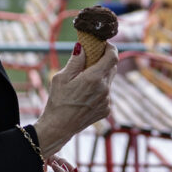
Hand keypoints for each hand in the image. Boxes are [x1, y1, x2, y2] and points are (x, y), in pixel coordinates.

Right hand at [33, 41, 118, 156]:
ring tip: (85, 80)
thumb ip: (76, 61)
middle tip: (92, 59)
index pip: (113, 56)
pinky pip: (107, 94)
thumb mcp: (61, 77)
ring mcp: (107, 100)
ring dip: (101, 76)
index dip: (110, 48)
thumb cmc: (57, 101)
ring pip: (109, 81)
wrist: (59, 127)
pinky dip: (100, 90)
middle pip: (112, 67)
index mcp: (94, 78)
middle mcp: (105, 89)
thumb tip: (83, 46)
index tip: (104, 45)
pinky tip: (86, 94)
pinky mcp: (107, 110)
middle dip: (104, 60)